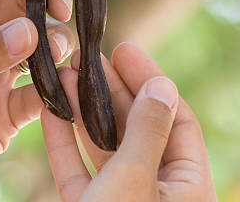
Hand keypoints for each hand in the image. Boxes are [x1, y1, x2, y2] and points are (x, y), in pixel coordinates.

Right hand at [41, 43, 216, 201]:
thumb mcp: (135, 178)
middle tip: (90, 60)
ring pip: (106, 149)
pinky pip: (79, 172)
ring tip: (65, 76)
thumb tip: (161, 85)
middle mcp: (158, 192)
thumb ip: (147, 130)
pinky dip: (65, 144)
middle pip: (139, 130)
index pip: (177, 120)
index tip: (123, 51)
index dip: (150, 81)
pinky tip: (51, 112)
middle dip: (111, 92)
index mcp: (188, 187)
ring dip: (84, 113)